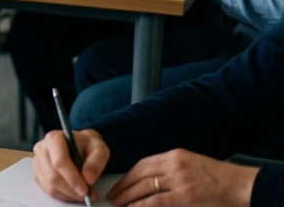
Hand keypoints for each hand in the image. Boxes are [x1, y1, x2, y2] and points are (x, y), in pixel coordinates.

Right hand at [33, 128, 109, 201]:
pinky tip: (74, 192)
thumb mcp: (99, 149)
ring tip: (83, 194)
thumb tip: (88, 180)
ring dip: (68, 194)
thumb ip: (96, 163)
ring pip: (50, 185)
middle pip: (53, 176)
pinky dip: (63, 195)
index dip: (72, 178)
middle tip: (88, 195)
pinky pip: (48, 189)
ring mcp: (37, 161)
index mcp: (54, 138)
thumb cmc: (88, 146)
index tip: (85, 190)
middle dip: (71, 190)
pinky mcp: (37, 172)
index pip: (59, 161)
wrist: (79, 146)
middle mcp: (41, 148)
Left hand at [107, 149, 256, 205]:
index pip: (142, 165)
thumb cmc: (220, 179)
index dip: (127, 176)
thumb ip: (172, 170)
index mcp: (175, 155)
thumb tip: (149, 182)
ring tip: (118, 205)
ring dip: (128, 198)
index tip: (118, 185)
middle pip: (140, 176)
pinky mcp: (184, 196)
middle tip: (112, 198)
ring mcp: (179, 180)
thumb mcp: (193, 165)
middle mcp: (174, 165)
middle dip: (123, 188)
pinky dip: (140, 206)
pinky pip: (155, 201)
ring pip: (144, 189)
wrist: (243, 186)